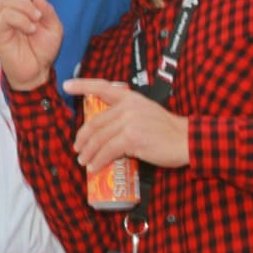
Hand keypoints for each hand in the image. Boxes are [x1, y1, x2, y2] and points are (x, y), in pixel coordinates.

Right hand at [0, 0, 62, 90]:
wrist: (37, 71)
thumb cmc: (44, 50)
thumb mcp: (55, 27)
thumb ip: (48, 10)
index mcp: (24, 6)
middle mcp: (10, 10)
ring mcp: (3, 20)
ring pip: (10, 1)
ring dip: (26, 9)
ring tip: (35, 24)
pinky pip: (8, 16)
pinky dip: (22, 20)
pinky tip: (29, 29)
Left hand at [62, 78, 189, 173]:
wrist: (185, 139)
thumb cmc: (166, 130)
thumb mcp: (145, 112)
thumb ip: (126, 115)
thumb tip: (106, 130)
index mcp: (130, 97)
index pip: (102, 87)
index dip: (82, 85)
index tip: (67, 85)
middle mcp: (127, 107)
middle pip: (95, 122)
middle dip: (83, 137)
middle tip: (77, 148)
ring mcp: (129, 122)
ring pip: (99, 138)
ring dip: (88, 152)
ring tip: (83, 161)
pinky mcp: (132, 139)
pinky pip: (108, 151)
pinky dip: (98, 160)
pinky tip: (94, 167)